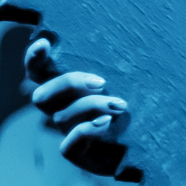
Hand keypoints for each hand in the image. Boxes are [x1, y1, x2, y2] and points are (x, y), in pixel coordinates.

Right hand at [25, 36, 127, 168]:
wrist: (151, 142)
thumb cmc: (139, 100)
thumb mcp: (129, 77)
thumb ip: (118, 61)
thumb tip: (126, 32)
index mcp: (67, 87)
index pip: (38, 72)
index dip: (34, 59)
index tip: (45, 44)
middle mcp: (62, 109)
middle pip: (41, 96)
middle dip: (68, 84)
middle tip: (101, 82)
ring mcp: (69, 132)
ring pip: (61, 117)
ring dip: (90, 106)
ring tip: (120, 105)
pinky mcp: (79, 154)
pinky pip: (68, 147)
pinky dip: (86, 131)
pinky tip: (106, 123)